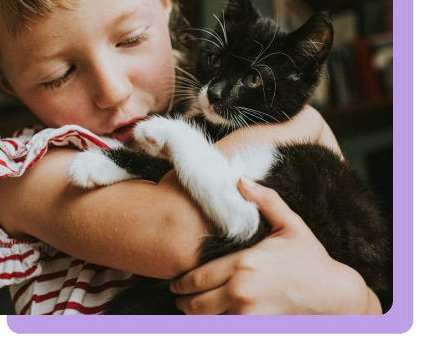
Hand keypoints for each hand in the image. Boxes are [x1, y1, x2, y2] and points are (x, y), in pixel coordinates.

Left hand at [169, 177, 381, 314]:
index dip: (182, 282)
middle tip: (178, 298)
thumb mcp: (290, 224)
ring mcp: (249, 314)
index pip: (198, 276)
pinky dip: (218, 327)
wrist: (335, 295)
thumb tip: (240, 179)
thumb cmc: (311, 259)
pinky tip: (214, 322)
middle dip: (184, 301)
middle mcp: (242, 291)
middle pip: (198, 303)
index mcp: (243, 263)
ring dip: (197, 317)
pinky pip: (227, 332)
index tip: (175, 282)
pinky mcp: (258, 330)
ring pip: (209, 321)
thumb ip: (265, 200)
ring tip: (190, 310)